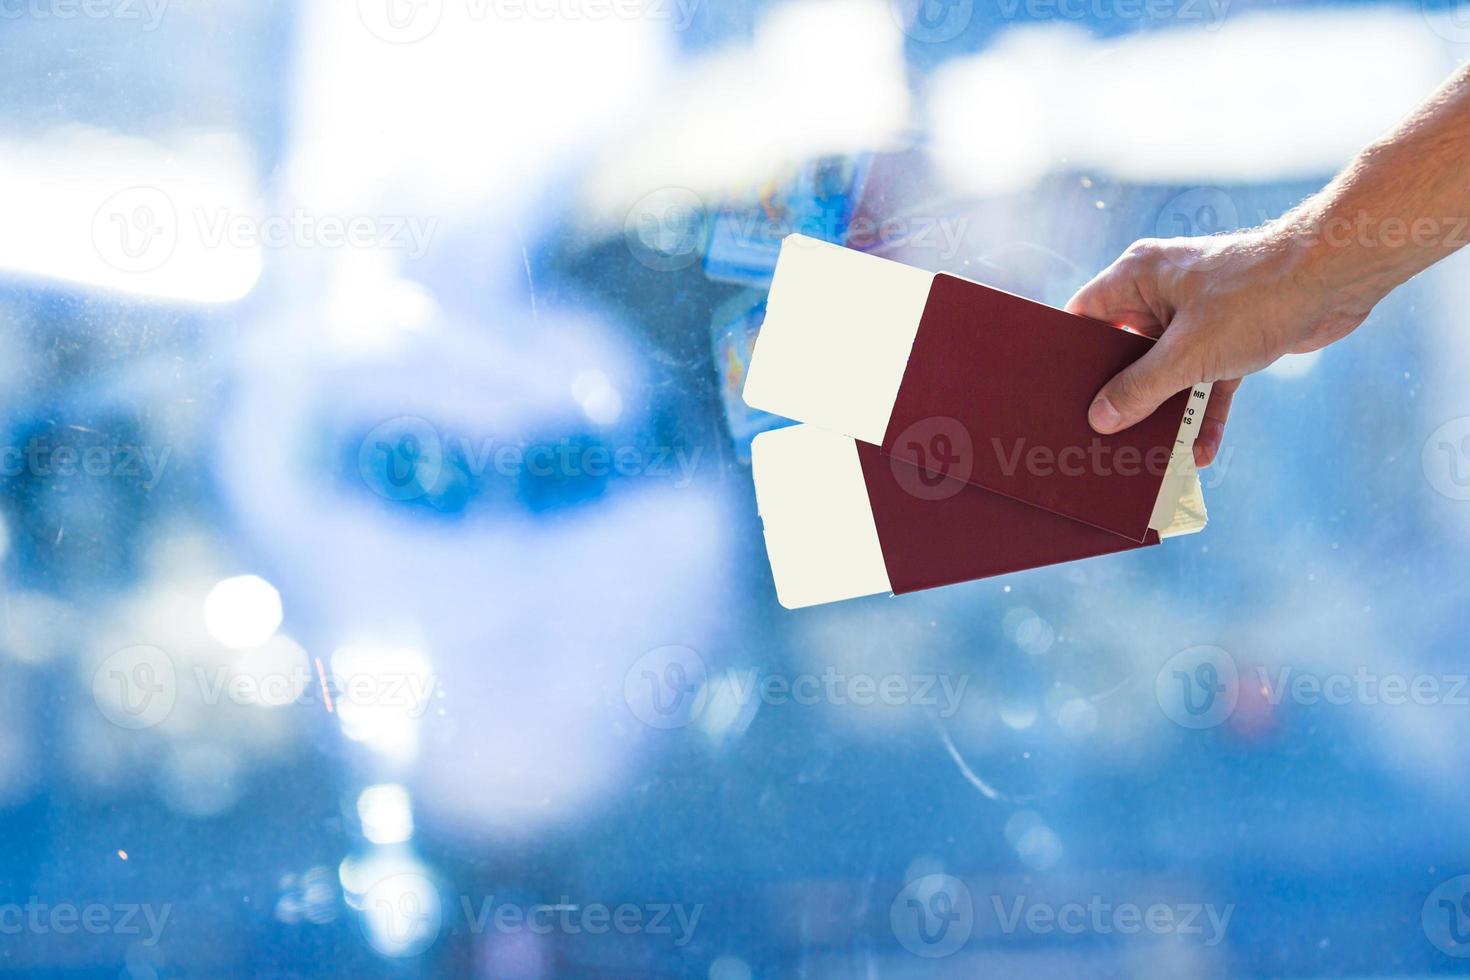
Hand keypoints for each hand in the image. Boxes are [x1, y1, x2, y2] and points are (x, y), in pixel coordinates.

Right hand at [1065, 227, 1377, 466]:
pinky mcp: (1231, 336)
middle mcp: (1163, 292)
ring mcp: (1198, 315)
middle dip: (1120, 394)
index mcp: (1137, 277)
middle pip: (1125, 350)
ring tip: (1149, 454)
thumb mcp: (1186, 353)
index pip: (1086, 315)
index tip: (1062, 394)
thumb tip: (1101, 419)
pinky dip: (1204, 412)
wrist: (1336, 278)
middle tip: (1101, 434)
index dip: (1072, 353)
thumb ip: (1138, 389)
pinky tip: (1202, 450)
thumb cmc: (1255, 296)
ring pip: (1167, 371)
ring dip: (1165, 411)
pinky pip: (1206, 380)